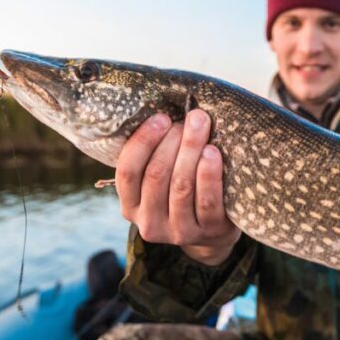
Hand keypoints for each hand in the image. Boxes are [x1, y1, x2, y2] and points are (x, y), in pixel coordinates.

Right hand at [115, 110, 240, 265]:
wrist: (212, 232)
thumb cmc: (181, 193)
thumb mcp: (159, 183)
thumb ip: (152, 157)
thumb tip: (159, 108)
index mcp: (130, 207)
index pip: (127, 171)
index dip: (143, 141)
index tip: (161, 117)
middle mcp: (149, 223)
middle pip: (156, 175)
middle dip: (173, 140)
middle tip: (191, 117)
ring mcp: (179, 231)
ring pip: (181, 185)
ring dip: (191, 150)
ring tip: (201, 126)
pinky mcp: (208, 232)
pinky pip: (207, 200)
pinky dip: (209, 173)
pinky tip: (212, 152)